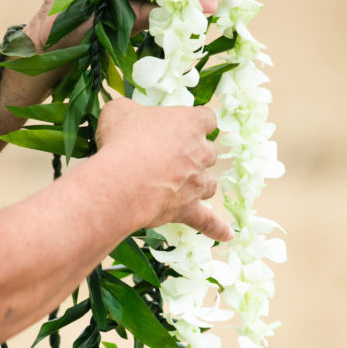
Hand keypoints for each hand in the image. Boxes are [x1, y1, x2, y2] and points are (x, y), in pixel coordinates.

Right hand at [95, 98, 232, 243]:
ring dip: (201, 184)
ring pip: (209, 184)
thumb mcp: (118, 112)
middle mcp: (200, 153)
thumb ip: (129, 111)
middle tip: (170, 158)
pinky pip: (208, 221)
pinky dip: (217, 228)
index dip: (197, 122)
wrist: (122, 181)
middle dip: (194, 155)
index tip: (187, 125)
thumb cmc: (122, 140)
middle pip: (209, 153)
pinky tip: (227, 235)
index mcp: (190, 123)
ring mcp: (197, 183)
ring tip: (187, 187)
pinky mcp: (188, 210)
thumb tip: (126, 116)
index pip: (206, 118)